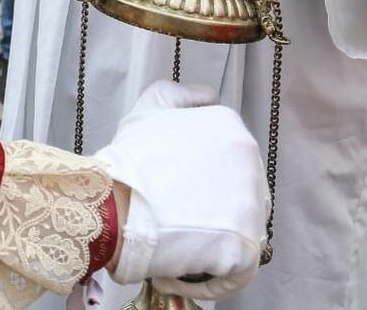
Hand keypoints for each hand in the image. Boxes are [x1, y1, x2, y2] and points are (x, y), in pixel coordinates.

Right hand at [95, 81, 267, 300]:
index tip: (177, 186)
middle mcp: (251, 163)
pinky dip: (212, 273)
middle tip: (177, 214)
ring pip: (242, 228)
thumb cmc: (129, 158)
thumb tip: (210, 96)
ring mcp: (252, 207)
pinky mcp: (245, 248)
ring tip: (180, 241)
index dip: (203, 174)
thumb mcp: (150, 105)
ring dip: (215, 236)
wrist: (113, 206)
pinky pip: (237, 267)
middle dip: (213, 205)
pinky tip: (183, 268)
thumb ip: (185, 94)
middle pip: (241, 191)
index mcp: (231, 129)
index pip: (230, 157)